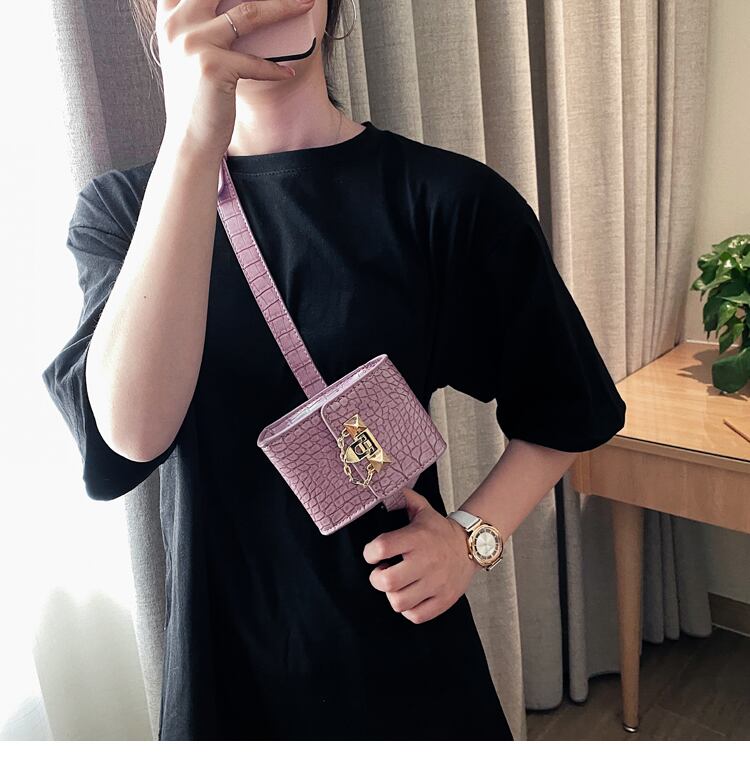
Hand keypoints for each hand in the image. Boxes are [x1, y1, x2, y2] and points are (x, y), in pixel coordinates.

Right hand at [155, 0, 313, 157]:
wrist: (189, 138)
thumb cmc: (194, 98)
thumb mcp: (185, 53)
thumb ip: (195, 23)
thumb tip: (228, 6)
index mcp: (170, 16)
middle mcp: (178, 24)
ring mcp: (194, 43)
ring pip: (249, 13)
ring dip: (283, 7)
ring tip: (305, 4)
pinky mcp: (212, 67)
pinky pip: (256, 62)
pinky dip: (276, 68)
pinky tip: (288, 71)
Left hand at [362, 488, 482, 623]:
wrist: (472, 546)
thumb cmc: (439, 530)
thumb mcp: (423, 510)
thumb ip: (403, 498)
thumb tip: (384, 489)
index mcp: (417, 538)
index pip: (381, 547)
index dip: (370, 552)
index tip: (372, 553)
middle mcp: (426, 561)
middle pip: (386, 581)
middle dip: (377, 578)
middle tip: (382, 572)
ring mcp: (436, 583)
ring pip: (399, 602)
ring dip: (392, 594)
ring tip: (397, 585)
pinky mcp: (444, 600)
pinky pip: (416, 616)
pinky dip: (409, 609)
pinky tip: (411, 596)